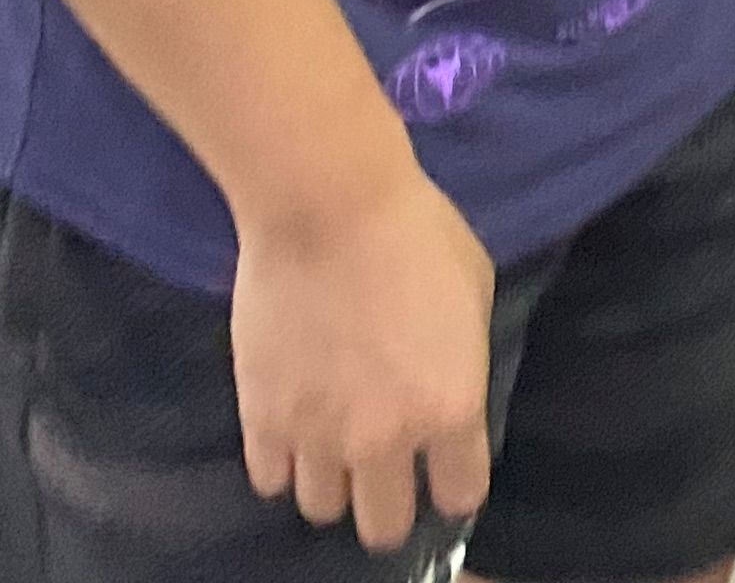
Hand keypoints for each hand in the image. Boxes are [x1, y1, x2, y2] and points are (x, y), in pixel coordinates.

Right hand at [232, 158, 495, 555]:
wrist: (328, 208)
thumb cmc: (416, 234)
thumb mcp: (473, 291)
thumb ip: (461, 359)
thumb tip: (445, 387)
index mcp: (450, 409)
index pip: (459, 494)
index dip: (453, 485)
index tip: (445, 470)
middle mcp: (384, 440)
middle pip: (385, 526)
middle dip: (390, 505)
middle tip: (385, 473)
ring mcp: (317, 437)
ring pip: (321, 509)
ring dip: (332, 483)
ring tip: (334, 446)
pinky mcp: (260, 419)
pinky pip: (268, 479)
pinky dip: (281, 463)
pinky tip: (292, 431)